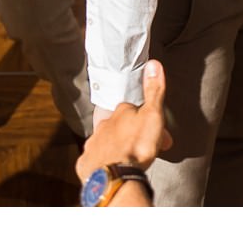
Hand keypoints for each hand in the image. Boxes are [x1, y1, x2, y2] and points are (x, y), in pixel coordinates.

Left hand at [78, 60, 172, 182]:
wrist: (116, 177)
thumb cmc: (136, 147)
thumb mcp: (153, 115)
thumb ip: (153, 91)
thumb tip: (153, 64)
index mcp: (120, 113)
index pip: (133, 109)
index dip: (145, 118)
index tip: (155, 128)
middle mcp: (103, 126)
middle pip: (120, 127)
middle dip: (132, 135)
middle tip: (147, 149)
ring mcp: (93, 144)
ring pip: (106, 142)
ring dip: (117, 147)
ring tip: (130, 159)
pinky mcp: (87, 163)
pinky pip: (95, 160)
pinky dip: (103, 162)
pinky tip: (112, 168)